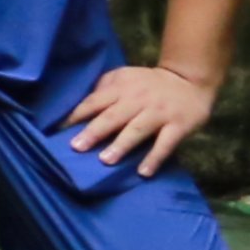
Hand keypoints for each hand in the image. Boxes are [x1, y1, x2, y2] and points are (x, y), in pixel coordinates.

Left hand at [63, 61, 214, 174]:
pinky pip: (166, 143)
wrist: (190, 79)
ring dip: (121, 145)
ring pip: (137, 129)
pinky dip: (155, 157)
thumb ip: (103, 88)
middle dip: (94, 132)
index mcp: (121, 88)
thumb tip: (78, 106)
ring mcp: (159, 113)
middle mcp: (138, 100)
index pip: (94, 102)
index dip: (77, 115)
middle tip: (77, 147)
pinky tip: (143, 172)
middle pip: (113, 116)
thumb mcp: (124, 77)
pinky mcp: (179, 125)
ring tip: (105, 160)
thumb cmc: (148, 83)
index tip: (59, 131)